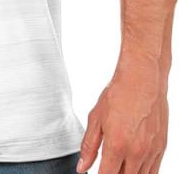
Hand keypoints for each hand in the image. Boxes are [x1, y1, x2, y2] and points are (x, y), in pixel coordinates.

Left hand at [77, 54, 168, 173]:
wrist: (142, 79)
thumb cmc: (118, 94)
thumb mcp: (96, 118)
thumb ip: (89, 146)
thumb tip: (82, 167)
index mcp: (116, 145)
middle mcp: (135, 152)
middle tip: (108, 166)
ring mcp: (150, 151)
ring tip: (120, 165)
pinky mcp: (161, 147)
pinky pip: (154, 171)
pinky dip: (143, 172)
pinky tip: (134, 165)